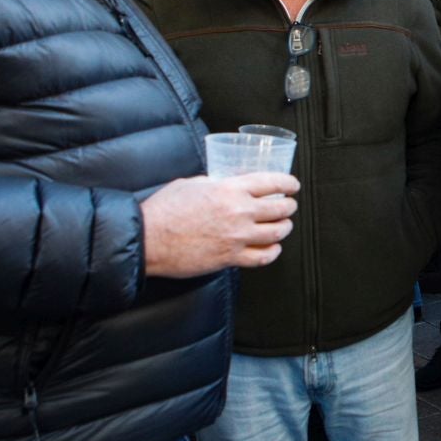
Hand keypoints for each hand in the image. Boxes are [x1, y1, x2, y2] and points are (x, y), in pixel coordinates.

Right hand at [142, 173, 298, 277]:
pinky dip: (272, 252)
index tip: (292, 185)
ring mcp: (237, 237)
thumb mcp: (191, 184)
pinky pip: (262, 257)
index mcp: (230, 189)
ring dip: (284, 228)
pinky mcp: (230, 258)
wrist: (148, 239)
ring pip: (277, 233)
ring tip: (283, 226)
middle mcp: (239, 212)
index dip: (288, 183)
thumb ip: (213, 183)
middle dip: (289, 206)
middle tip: (289, 206)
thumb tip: (223, 184)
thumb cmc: (164, 210)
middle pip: (280, 209)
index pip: (272, 182)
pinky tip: (272, 248)